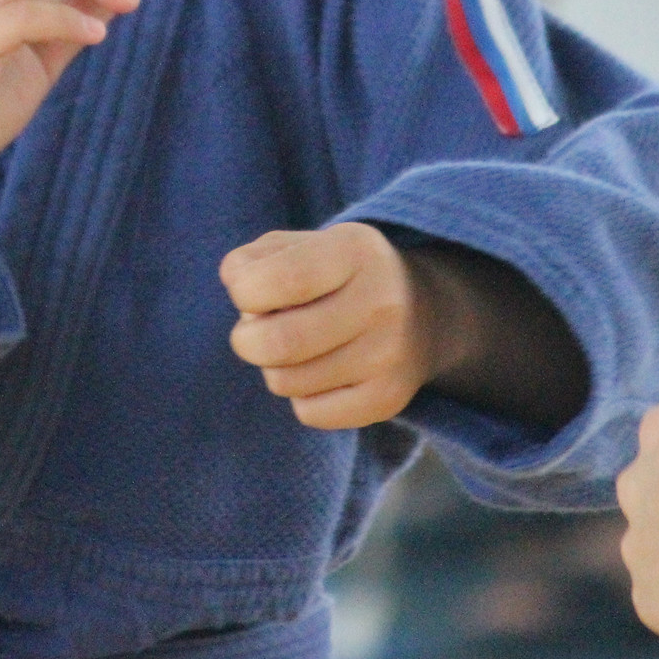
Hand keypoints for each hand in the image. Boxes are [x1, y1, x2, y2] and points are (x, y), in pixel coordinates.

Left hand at [222, 223, 455, 429]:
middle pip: (278, 342)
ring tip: (296, 346)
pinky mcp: (389, 398)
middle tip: (253, 331)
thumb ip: (254, 259)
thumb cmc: (335, 274)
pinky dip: (301, 395)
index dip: (244, 292)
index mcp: (354, 250)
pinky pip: (309, 412)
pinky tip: (321, 371)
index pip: (281, 280)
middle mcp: (380, 301)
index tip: (248, 292)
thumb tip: (236, 284)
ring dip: (274, 367)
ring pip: (286, 382)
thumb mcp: (301, 245)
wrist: (421, 311)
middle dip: (247, 340)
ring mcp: (389, 354)